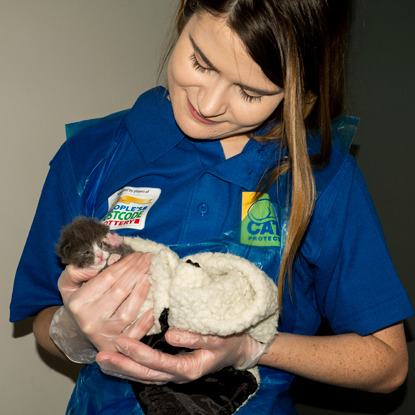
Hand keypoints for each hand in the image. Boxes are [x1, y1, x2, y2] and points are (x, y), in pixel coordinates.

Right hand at [57, 252, 152, 352]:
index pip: (107, 277)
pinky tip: (153, 310)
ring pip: (127, 313)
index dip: (125, 264)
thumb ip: (74, 271)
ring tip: (149, 276)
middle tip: (149, 258)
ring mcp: (103, 334)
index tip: (138, 253)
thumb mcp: (67, 285)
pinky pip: (132, 336)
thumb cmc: (78, 303)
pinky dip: (144, 324)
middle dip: (137, 271)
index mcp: (78, 302)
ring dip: (141, 293)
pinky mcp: (114, 346)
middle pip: (120, 291)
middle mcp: (90, 319)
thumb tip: (95, 266)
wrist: (74, 334)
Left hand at [96, 329, 268, 383]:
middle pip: (145, 374)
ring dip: (123, 370)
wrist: (237, 350)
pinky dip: (132, 369)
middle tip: (101, 356)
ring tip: (102, 362)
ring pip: (144, 376)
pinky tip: (119, 363)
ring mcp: (174, 374)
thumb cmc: (228, 341)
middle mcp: (178, 375)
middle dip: (122, 365)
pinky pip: (148, 373)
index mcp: (188, 367)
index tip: (121, 341)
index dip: (138, 352)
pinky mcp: (171, 370)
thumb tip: (170, 335)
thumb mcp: (217, 338)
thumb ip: (195, 337)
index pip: (158, 362)